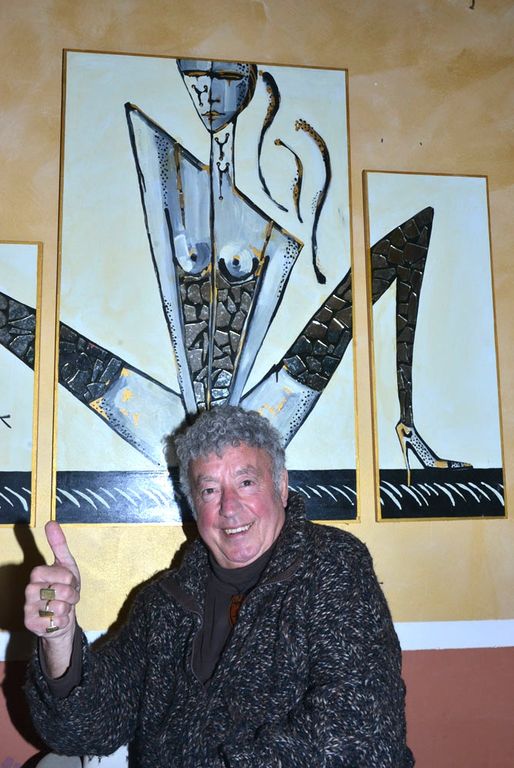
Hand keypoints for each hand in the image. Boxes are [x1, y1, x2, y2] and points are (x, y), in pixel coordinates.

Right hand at [24, 521, 80, 675]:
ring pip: (59, 607)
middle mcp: (29, 590)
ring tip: (64, 606)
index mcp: (37, 574)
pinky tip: (58, 618)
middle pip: (61, 591)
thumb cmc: (64, 588)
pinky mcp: (31, 624)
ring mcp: (28, 608)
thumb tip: (51, 522)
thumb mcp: (66, 565)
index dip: (70, 579)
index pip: (61, 574)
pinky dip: (63, 620)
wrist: (63, 615)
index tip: (69, 581)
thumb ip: (59, 544)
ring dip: (68, 608)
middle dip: (72, 595)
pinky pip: (56, 622)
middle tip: (69, 596)